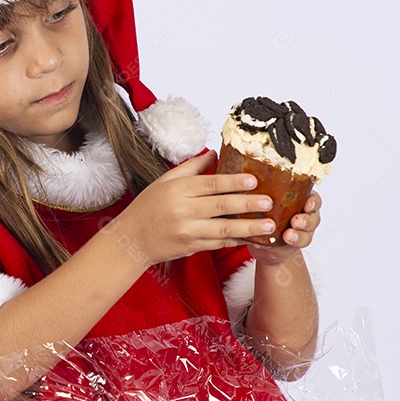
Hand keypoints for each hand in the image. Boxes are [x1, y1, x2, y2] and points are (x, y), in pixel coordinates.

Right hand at [110, 150, 276, 265]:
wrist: (130, 240)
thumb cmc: (147, 207)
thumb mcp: (164, 181)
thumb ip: (190, 168)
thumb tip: (214, 153)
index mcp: (176, 190)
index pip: (210, 184)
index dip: (233, 182)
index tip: (254, 180)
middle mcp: (182, 210)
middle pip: (220, 206)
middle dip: (247, 204)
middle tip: (268, 201)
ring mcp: (186, 231)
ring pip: (223, 229)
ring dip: (249, 227)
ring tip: (269, 225)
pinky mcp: (190, 247)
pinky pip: (218, 244)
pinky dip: (236, 241)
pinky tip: (252, 238)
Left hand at [246, 191, 321, 265]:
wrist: (264, 241)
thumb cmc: (262, 214)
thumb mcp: (261, 201)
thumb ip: (259, 195)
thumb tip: (243, 186)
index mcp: (299, 198)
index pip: (312, 196)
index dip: (312, 200)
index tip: (307, 202)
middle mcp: (304, 212)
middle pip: (313, 214)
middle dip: (306, 219)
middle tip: (295, 221)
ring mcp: (303, 228)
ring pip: (308, 230)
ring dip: (299, 233)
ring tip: (288, 235)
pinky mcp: (298, 242)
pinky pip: (301, 242)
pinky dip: (293, 242)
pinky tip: (285, 241)